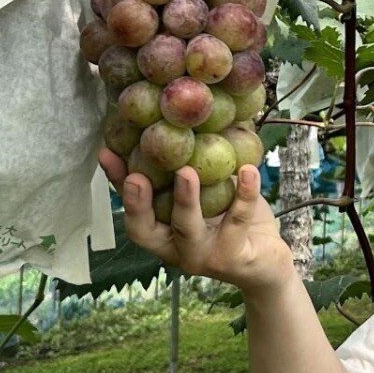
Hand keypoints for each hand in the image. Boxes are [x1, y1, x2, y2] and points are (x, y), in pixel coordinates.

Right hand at [99, 149, 293, 292]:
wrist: (267, 261)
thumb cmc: (231, 220)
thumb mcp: (210, 191)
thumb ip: (193, 165)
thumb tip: (181, 111)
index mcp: (163, 230)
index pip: (131, 206)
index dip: (116, 183)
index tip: (106, 153)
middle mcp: (175, 247)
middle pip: (144, 231)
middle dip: (137, 204)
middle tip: (136, 176)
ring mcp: (203, 255)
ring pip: (187, 230)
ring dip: (185, 200)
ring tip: (186, 171)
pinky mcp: (235, 257)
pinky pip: (237, 221)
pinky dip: (244, 194)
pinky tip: (248, 170)